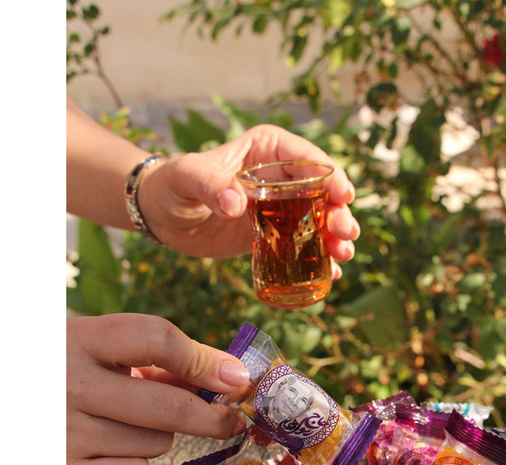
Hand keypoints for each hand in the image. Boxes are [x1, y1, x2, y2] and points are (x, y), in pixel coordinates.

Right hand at [67, 313, 250, 464]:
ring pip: (156, 444)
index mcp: (74, 339)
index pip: (153, 338)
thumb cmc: (54, 375)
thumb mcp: (87, 349)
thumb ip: (146, 356)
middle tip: (229, 419)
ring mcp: (60, 434)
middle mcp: (65, 384)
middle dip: (213, 416)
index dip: (202, 360)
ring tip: (115, 427)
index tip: (234, 377)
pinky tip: (101, 456)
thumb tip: (223, 374)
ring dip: (154, 438)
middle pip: (169, 404)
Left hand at [138, 124, 360, 274]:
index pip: (307, 159)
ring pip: (318, 220)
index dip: (330, 176)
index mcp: (267, 150)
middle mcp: (281, 176)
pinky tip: (330, 273)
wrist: (161, 216)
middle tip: (343, 232)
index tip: (342, 195)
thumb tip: (237, 204)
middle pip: (322, 193)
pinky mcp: (275, 235)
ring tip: (342, 254)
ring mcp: (281, 207)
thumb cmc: (172, 185)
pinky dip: (319, 259)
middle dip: (338, 212)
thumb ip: (210, 184)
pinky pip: (303, 245)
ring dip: (335, 237)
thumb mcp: (186, 177)